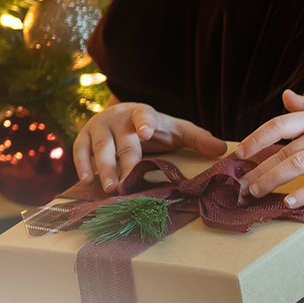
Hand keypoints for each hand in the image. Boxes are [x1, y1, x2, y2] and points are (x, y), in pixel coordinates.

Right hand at [72, 100, 226, 192]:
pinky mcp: (84, 135)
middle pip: (122, 141)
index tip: (144, 133)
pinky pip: (80, 149)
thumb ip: (197, 139)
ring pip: (99, 147)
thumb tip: (223, 150)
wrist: (122, 115)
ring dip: (102, 168)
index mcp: (143, 114)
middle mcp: (119, 117)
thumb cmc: (154, 128)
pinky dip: (81, 165)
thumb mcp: (176, 130)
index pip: (144, 117)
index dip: (144, 124)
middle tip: (123, 185)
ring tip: (108, 188)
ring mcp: (99, 125)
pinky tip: (86, 181)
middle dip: (121, 163)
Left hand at [233, 89, 303, 205]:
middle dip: (258, 169)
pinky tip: (289, 203)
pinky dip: (303, 194)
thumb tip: (285, 96)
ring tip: (256, 194)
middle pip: (283, 150)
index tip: (239, 154)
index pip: (278, 125)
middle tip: (241, 184)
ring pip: (296, 165)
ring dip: (272, 181)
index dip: (255, 140)